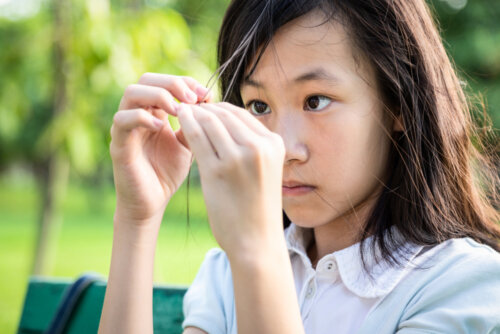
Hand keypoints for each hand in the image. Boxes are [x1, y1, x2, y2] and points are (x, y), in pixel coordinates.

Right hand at [110, 73, 212, 225]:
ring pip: (131, 92)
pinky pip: (123, 120)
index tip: (206, 94)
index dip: (185, 82)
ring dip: (158, 96)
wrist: (152, 203)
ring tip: (179, 110)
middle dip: (172, 83)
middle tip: (194, 98)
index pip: (165, 81)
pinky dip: (143, 118)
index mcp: (154, 112)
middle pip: (147, 79)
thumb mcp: (189, 144)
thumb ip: (195, 124)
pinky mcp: (118, 144)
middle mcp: (137, 114)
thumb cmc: (168, 173)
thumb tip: (209, 101)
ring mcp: (125, 127)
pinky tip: (163, 127)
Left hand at [177, 102, 284, 256]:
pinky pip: (196, 137)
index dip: (217, 108)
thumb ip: (251, 145)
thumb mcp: (264, 169)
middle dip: (203, 107)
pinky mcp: (217, 171)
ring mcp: (238, 158)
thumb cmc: (257, 207)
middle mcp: (259, 146)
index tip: (203, 109)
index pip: (240, 113)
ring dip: (192, 114)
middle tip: (186, 106)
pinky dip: (186, 125)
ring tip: (180, 112)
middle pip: (224, 113)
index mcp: (273, 143)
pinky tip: (178, 123)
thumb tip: (225, 122)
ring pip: (209, 121)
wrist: (256, 242)